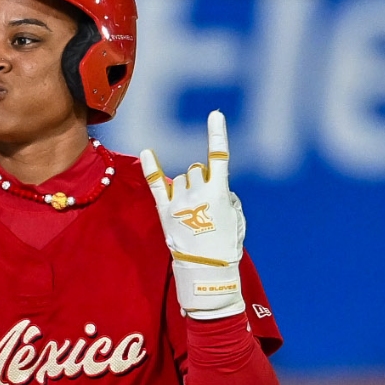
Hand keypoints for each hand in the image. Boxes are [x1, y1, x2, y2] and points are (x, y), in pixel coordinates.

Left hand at [140, 110, 245, 319]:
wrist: (207, 270)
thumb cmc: (226, 246)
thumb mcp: (237, 218)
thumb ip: (227, 197)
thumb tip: (216, 189)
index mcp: (219, 193)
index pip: (219, 156)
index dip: (217, 134)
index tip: (215, 115)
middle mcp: (197, 192)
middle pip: (197, 170)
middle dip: (202, 182)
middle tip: (205, 206)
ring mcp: (179, 201)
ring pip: (181, 178)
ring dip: (186, 188)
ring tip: (191, 213)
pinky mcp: (164, 211)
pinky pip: (156, 184)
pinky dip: (151, 167)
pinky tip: (147, 152)